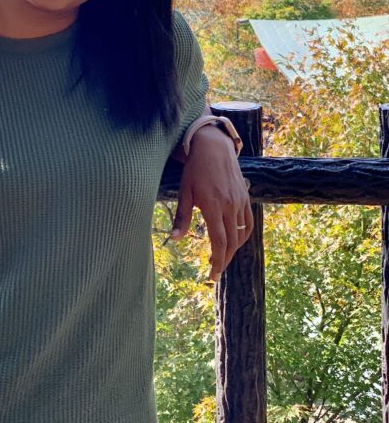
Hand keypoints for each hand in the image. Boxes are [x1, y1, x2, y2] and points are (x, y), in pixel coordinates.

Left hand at [170, 125, 252, 280]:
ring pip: (241, 235)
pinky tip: (235, 240)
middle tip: (215, 272)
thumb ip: (182, 217)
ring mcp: (240, 202)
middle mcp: (230, 206)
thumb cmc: (195, 169)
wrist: (214, 147)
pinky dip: (243, 235)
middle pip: (232, 242)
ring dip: (232, 249)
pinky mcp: (245, 197)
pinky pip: (248, 223)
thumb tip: (175, 239)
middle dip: (224, 260)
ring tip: (221, 256)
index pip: (219, 242)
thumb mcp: (184, 191)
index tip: (212, 275)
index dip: (217, 261)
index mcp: (213, 206)